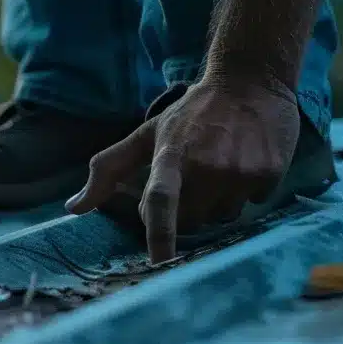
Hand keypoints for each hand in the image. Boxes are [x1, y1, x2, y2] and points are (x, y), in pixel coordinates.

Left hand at [65, 75, 300, 262]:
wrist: (250, 80)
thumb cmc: (192, 112)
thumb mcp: (146, 134)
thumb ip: (108, 170)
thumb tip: (73, 207)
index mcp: (171, 156)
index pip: (162, 200)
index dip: (160, 234)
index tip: (160, 262)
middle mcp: (206, 166)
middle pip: (191, 221)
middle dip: (186, 210)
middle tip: (193, 179)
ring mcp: (239, 171)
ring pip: (223, 216)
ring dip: (218, 202)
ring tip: (221, 166)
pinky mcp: (269, 173)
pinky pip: (252, 203)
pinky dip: (246, 191)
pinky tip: (244, 163)